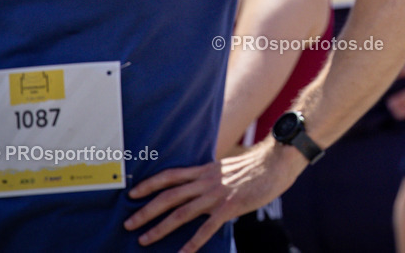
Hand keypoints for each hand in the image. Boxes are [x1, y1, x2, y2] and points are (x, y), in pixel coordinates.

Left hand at [123, 138, 304, 250]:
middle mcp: (206, 181)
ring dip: (160, 228)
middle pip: (169, 196)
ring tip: (145, 240)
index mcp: (205, 170)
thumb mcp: (227, 167)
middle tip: (128, 224)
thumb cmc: (256, 166)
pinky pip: (206, 228)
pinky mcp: (229, 207)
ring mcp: (217, 194)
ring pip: (181, 213)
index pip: (170, 176)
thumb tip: (200, 186)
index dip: (149, 184)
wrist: (276, 162)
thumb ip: (212, 177)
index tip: (132, 193)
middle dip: (146, 210)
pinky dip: (192, 242)